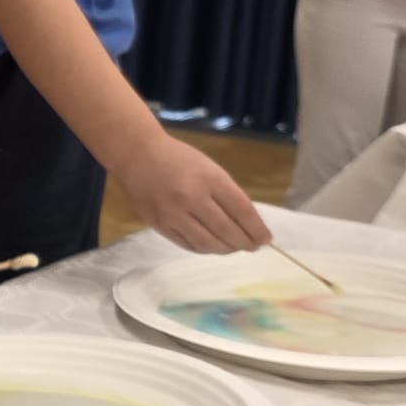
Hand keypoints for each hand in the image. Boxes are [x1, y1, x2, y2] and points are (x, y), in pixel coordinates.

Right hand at [117, 133, 269, 251]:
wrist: (139, 156)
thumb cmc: (180, 159)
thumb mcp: (210, 168)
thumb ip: (228, 194)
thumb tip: (249, 225)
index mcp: (210, 179)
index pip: (242, 211)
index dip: (257, 229)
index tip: (266, 239)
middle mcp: (192, 198)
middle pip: (227, 231)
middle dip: (245, 242)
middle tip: (253, 247)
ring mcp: (174, 214)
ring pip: (208, 243)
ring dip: (226, 249)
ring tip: (233, 248)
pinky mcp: (160, 225)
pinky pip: (188, 245)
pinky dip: (205, 249)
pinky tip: (212, 246)